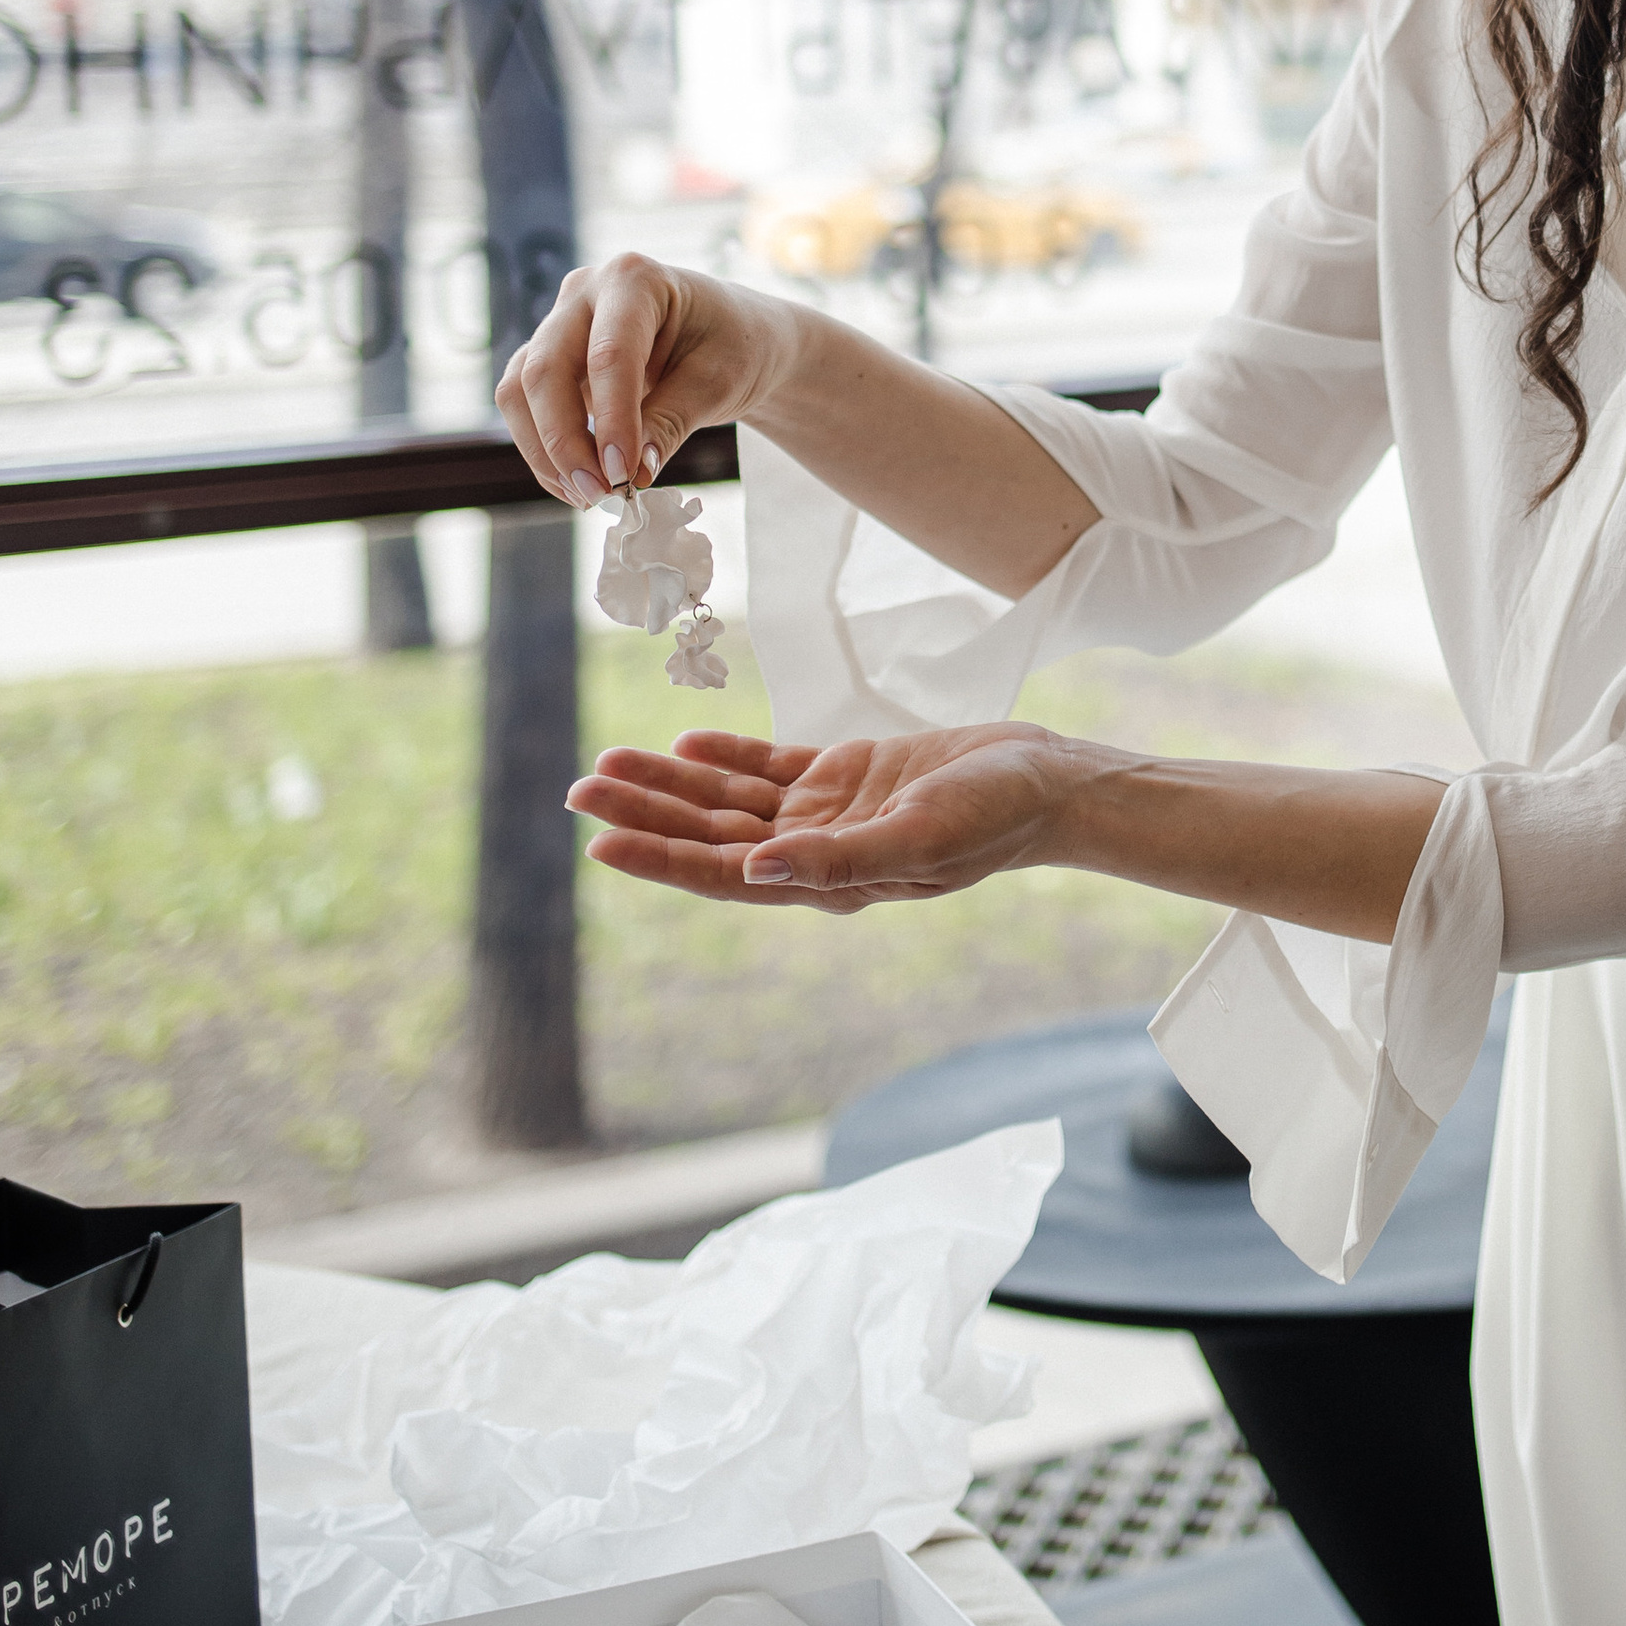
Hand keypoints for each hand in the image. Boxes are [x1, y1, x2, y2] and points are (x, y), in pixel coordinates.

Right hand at [499, 254, 780, 507]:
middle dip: (565, 442)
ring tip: (588, 496)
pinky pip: (525, 404)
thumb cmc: (733, 348)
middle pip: (546, 370)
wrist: (733, 337)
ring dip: (545, 451)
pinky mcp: (548, 355)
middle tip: (598, 494)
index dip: (611, 420)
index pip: (610, 355)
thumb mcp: (717, 385)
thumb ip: (670, 424)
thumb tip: (630, 475)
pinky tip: (577, 484)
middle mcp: (585, 290)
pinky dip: (544, 450)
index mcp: (634, 279)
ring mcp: (559, 321)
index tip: (621, 476)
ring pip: (520, 389)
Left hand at [566, 722, 1080, 908]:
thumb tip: (757, 871)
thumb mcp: (917, 836)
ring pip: (730, 800)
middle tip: (579, 785)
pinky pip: (772, 768)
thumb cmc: (993, 817)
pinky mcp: (849, 776)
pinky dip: (729, 757)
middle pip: (711, 834)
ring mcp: (830, 814)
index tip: (598, 841)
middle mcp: (816, 852)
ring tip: (611, 759)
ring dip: (672, 782)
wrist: (1047, 782)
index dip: (659, 857)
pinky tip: (688, 743)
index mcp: (828, 881)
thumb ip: (839, 859)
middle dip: (647, 811)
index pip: (723, 873)